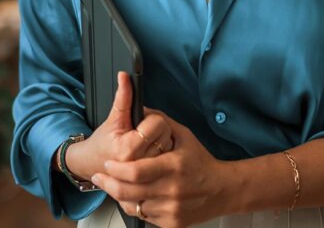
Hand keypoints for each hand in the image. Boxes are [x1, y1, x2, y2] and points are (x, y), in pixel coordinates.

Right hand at [62, 72, 175, 179]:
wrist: (93, 165)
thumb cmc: (102, 143)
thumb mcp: (112, 119)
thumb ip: (123, 98)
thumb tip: (125, 76)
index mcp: (128, 148)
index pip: (157, 123)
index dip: (151, 119)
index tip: (141, 123)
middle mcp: (139, 163)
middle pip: (167, 134)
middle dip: (158, 130)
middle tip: (143, 133)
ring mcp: (147, 174)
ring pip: (171, 146)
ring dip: (163, 142)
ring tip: (147, 144)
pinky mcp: (153, 179)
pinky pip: (169, 160)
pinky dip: (165, 155)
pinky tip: (152, 155)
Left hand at [90, 108, 231, 227]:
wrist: (223, 190)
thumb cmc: (201, 162)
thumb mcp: (183, 135)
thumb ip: (159, 121)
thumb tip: (138, 108)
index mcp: (173, 166)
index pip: (135, 172)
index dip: (116, 169)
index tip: (107, 164)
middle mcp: (172, 190)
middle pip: (128, 191)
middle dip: (108, 183)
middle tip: (100, 176)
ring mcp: (172, 209)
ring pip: (132, 205)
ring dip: (118, 195)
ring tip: (112, 185)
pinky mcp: (172, 223)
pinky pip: (143, 216)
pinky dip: (134, 206)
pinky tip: (132, 196)